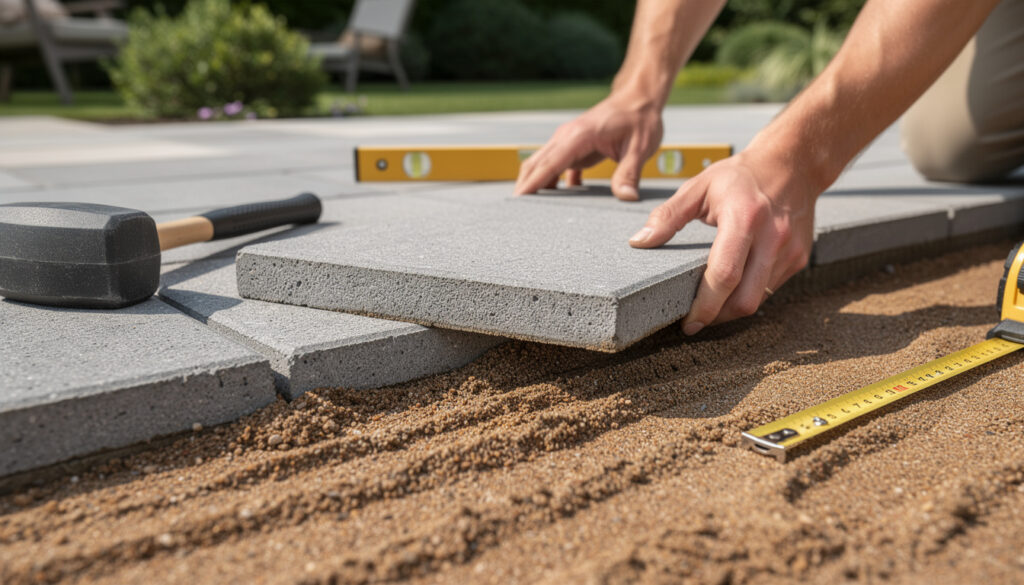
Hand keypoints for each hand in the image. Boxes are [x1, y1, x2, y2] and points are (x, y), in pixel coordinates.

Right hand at [514, 92, 663, 200]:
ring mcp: (568, 142)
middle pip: (536, 164)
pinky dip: (551, 182)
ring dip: (535, 184)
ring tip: (529, 211)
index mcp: (579, 136)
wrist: (638, 99)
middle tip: (517, 213)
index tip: (518, 200)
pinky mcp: (574, 147)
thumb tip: (627, 198)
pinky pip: (556, 167)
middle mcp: (567, 137)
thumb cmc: (639, 120)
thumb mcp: (639, 147)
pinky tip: (556, 201)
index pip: (549, 163)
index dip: (533, 183)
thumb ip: (629, 173)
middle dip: (524, 186)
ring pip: (542, 164)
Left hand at [628, 148, 818, 333]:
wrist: (793, 163)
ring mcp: (790, 250)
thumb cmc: (741, 175)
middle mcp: (773, 238)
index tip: (688, 323)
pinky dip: (749, 294)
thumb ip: (667, 216)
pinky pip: (770, 289)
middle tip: (695, 320)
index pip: (724, 275)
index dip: (704, 306)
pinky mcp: (799, 258)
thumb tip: (639, 241)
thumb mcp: (699, 186)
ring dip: (732, 310)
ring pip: (759, 300)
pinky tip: (733, 287)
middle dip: (717, 317)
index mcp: (744, 218)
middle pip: (745, 299)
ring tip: (710, 304)